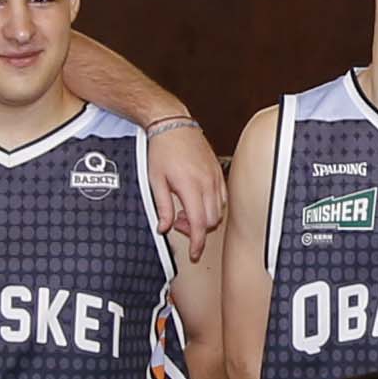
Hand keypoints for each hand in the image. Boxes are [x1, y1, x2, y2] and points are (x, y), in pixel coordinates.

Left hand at [141, 109, 230, 247]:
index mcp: (190, 186)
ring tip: (186, 209)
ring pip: (218, 211)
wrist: (172, 124)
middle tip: (179, 222)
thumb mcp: (155, 180)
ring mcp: (215, 177)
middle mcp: (207, 183)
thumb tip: (164, 228)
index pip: (199, 224)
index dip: (197, 243)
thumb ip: (162, 207)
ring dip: (204, 217)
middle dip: (197, 229)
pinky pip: (222, 198)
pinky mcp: (218, 172)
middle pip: (211, 221)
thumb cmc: (162, 150)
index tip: (194, 254)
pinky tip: (197, 199)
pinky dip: (212, 205)